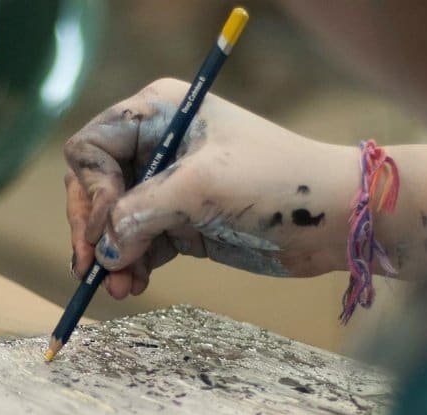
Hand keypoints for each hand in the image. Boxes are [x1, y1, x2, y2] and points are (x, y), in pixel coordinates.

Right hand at [64, 78, 358, 297]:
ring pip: (113, 223)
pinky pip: (137, 244)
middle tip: (93, 270)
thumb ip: (142, 213)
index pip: (91, 148)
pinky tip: (134, 285)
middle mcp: (156, 144)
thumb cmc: (276, 183)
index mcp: (158, 113)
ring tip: (121, 288)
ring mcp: (167, 186)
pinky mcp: (181, 221)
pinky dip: (131, 265)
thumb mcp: (201, 188)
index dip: (92, 190)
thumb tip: (104, 250)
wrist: (335, 219)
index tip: (107, 229)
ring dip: (111, 257)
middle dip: (94, 230)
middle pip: (94, 188)